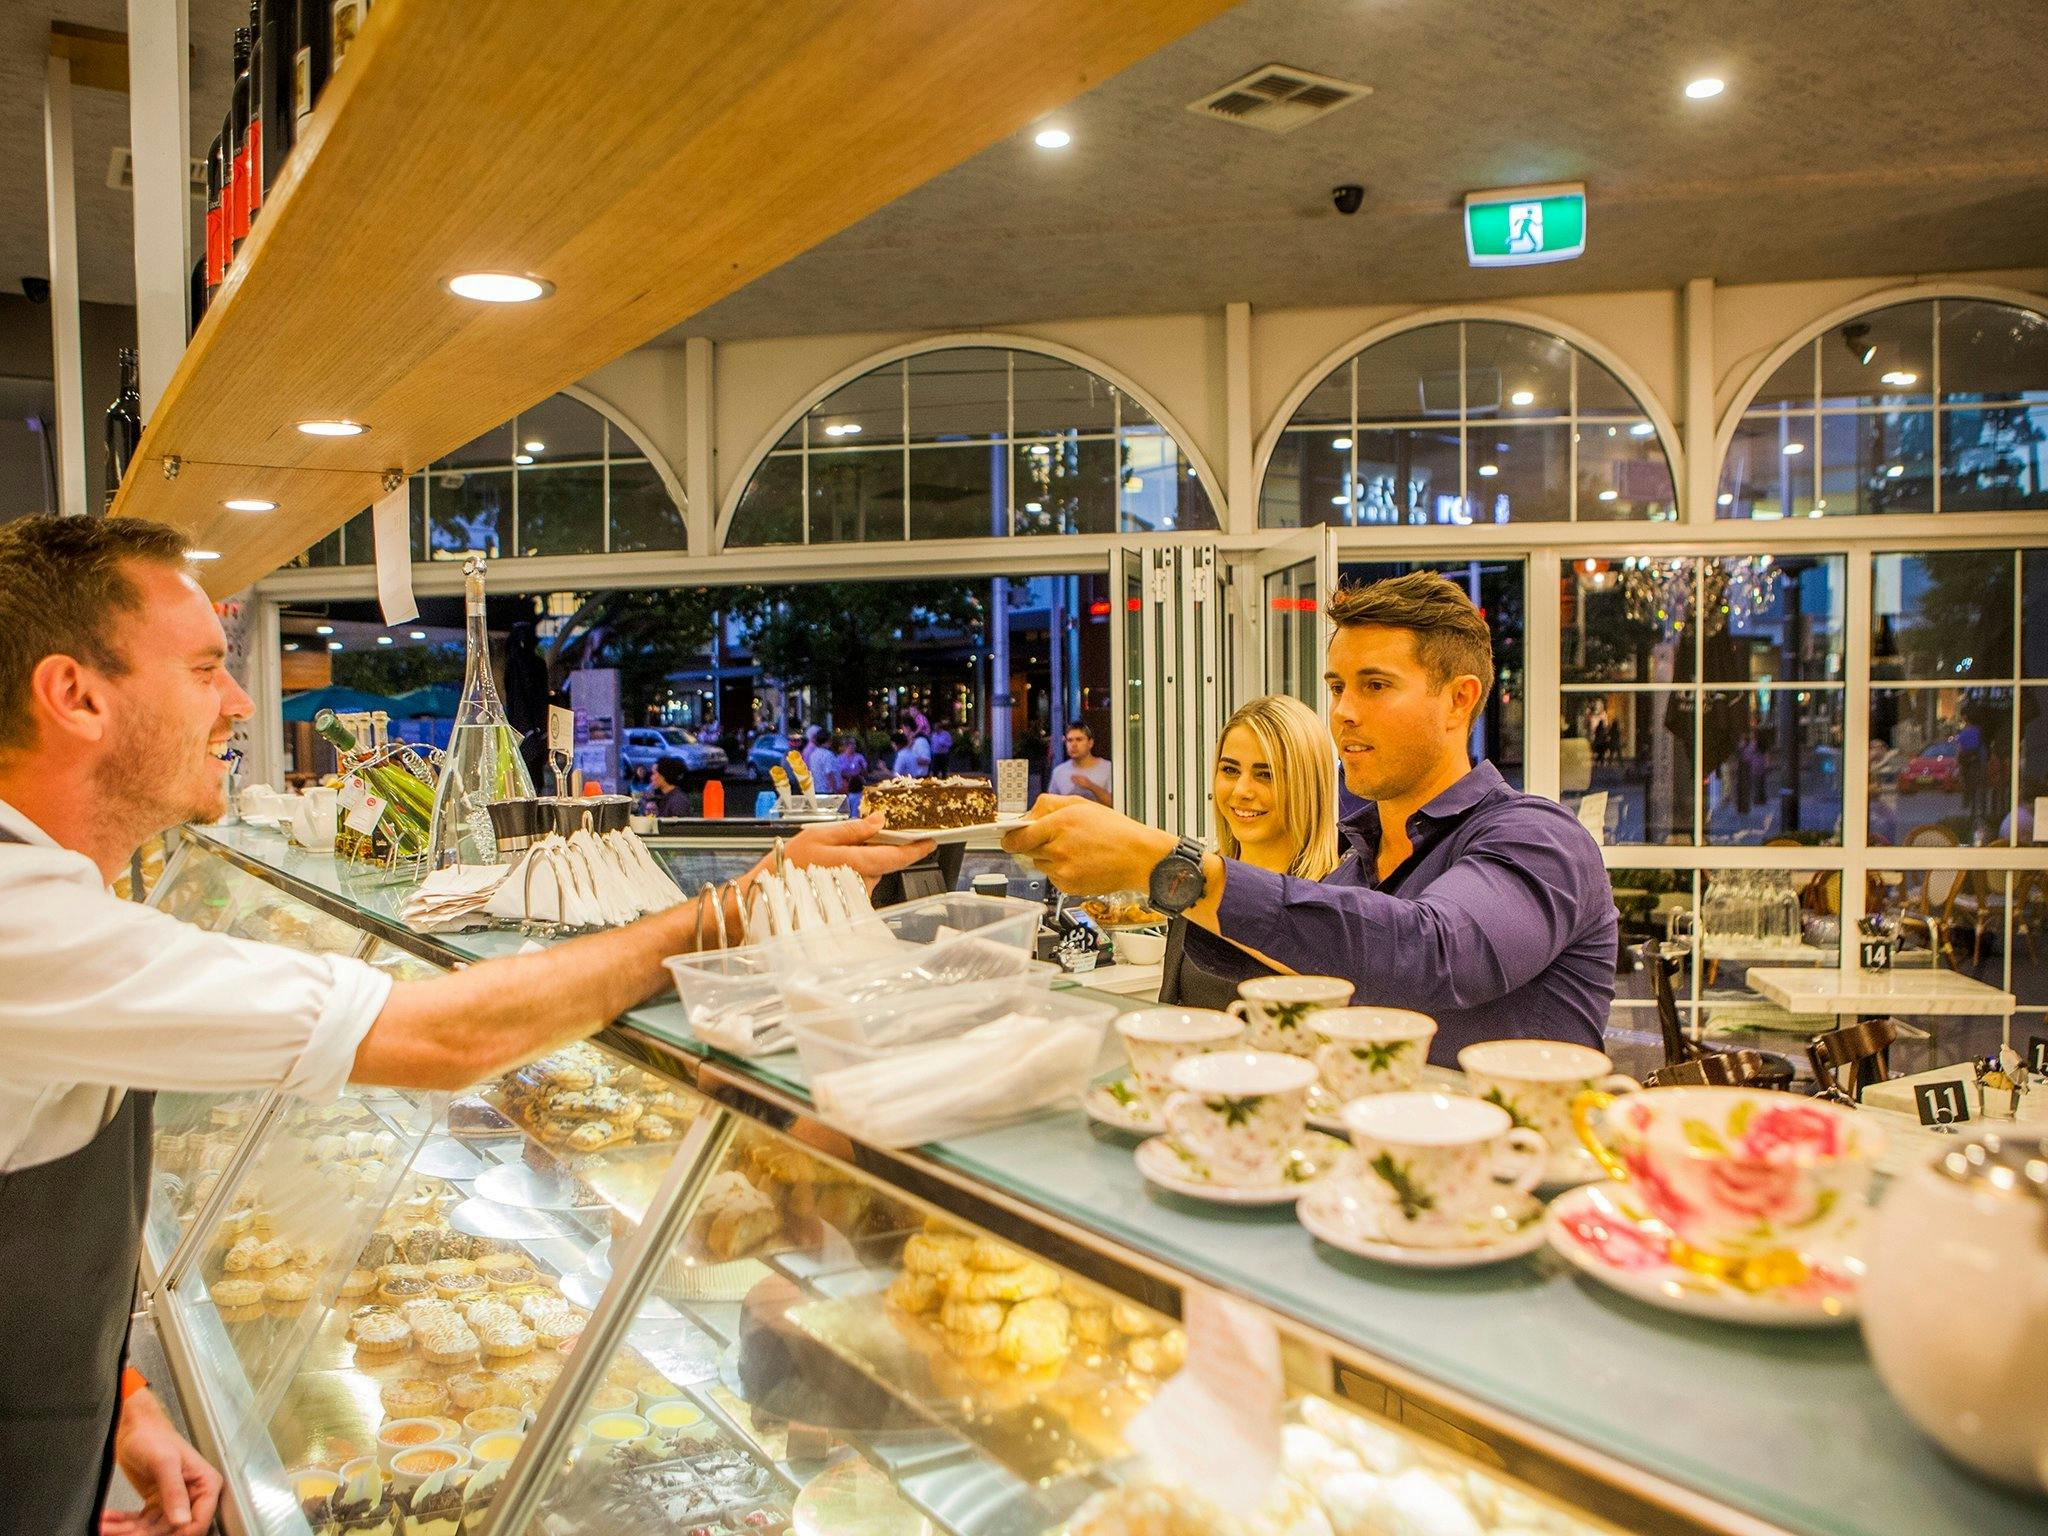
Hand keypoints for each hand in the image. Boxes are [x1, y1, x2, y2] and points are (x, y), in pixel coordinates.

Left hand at [107, 1390, 218, 1535]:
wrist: (132, 1428)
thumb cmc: (153, 1436)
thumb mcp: (165, 1463)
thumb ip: (174, 1492)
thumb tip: (181, 1521)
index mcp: (205, 1485)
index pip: (198, 1523)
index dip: (178, 1535)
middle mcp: (192, 1496)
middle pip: (170, 1531)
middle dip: (141, 1533)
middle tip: (117, 1531)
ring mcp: (172, 1502)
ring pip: (151, 1530)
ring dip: (125, 1530)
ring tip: (106, 1526)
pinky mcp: (155, 1504)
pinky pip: (139, 1523)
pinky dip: (121, 1524)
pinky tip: (107, 1520)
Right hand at [781, 814, 934, 883]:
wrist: (770, 892)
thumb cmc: (790, 864)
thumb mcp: (819, 836)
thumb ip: (853, 829)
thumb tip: (880, 820)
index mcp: (857, 863)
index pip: (896, 856)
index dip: (917, 849)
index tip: (931, 841)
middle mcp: (862, 883)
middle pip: (884, 862)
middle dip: (877, 850)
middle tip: (854, 840)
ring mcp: (857, 895)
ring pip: (871, 872)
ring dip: (862, 861)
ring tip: (832, 856)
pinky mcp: (850, 903)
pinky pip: (860, 882)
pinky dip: (853, 872)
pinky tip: (831, 869)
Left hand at [1001, 795, 1173, 895]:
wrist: (1139, 858)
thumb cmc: (1115, 831)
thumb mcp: (1081, 804)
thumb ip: (1048, 805)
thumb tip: (1026, 815)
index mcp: (1059, 825)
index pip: (1017, 837)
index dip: (1009, 839)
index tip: (1007, 838)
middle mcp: (1057, 850)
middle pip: (1026, 851)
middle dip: (1034, 845)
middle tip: (1054, 840)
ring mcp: (1062, 871)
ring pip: (1039, 864)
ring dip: (1049, 858)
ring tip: (1075, 850)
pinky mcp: (1068, 887)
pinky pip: (1053, 877)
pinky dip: (1061, 871)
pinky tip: (1080, 863)